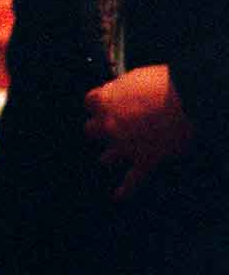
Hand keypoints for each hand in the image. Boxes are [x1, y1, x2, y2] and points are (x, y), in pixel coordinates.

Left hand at [84, 63, 194, 198]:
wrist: (185, 100)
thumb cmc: (163, 83)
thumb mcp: (136, 78)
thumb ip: (123, 88)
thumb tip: (120, 91)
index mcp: (105, 100)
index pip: (90, 103)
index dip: (99, 104)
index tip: (107, 104)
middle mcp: (108, 124)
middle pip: (91, 130)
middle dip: (100, 130)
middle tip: (110, 129)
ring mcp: (124, 145)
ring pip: (106, 157)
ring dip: (110, 156)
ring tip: (110, 159)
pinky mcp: (144, 160)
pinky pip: (131, 180)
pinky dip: (125, 190)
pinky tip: (117, 196)